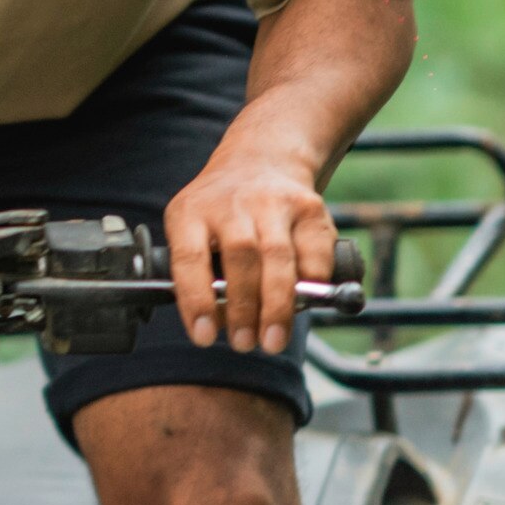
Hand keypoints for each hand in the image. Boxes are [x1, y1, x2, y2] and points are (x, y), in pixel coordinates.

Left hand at [163, 150, 339, 355]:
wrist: (260, 161)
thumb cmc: (220, 216)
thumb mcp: (192, 232)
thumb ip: (200, 276)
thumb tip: (221, 326)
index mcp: (190, 212)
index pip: (189, 257)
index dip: (196, 300)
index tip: (204, 336)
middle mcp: (231, 203)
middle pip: (241, 257)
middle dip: (244, 308)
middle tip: (244, 344)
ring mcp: (273, 202)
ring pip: (278, 256)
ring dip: (277, 306)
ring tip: (273, 340)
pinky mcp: (309, 207)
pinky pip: (315, 252)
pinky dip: (313, 284)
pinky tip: (306, 303)